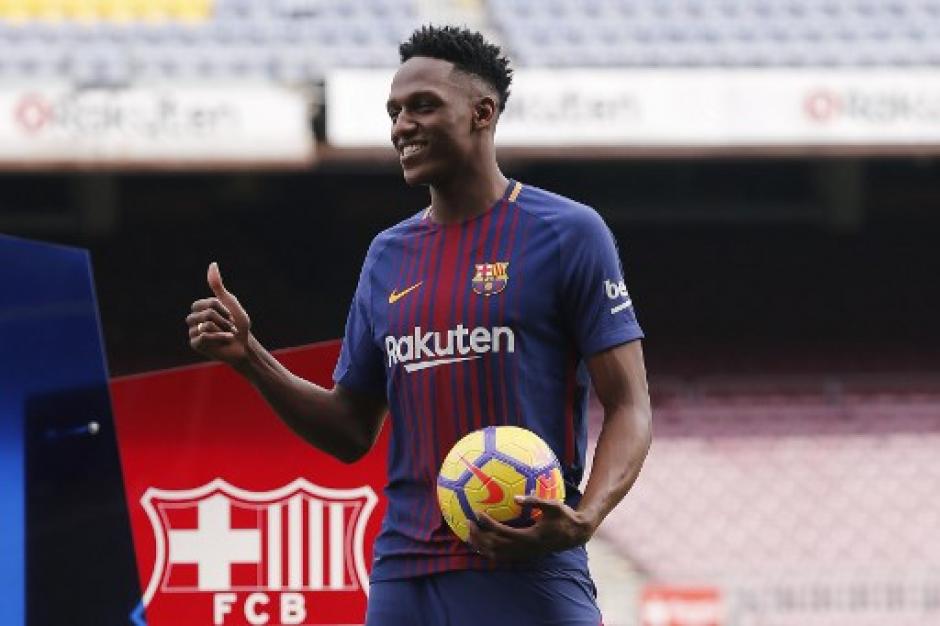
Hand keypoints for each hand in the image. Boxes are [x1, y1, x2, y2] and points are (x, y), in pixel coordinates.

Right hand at [187, 262, 251, 365]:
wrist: (245, 345)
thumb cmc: (238, 325)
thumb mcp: (229, 302)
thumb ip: (217, 285)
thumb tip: (212, 264)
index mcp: (200, 309)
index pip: (206, 303)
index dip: (221, 308)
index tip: (230, 316)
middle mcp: (194, 320)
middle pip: (205, 313)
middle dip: (223, 319)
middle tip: (231, 327)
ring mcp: (193, 332)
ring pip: (205, 324)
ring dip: (223, 329)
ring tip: (228, 334)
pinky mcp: (195, 344)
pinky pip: (205, 336)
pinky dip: (221, 337)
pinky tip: (226, 341)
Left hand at [466, 495, 594, 561]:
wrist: (575, 535)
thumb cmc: (564, 516)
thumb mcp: (553, 505)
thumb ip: (534, 501)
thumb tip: (515, 497)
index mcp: (530, 537)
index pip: (502, 532)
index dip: (488, 524)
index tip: (477, 513)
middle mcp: (525, 549)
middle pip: (495, 546)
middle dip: (479, 536)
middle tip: (468, 523)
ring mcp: (524, 554)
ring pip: (497, 554)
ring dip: (481, 546)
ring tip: (469, 534)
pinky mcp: (525, 555)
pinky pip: (503, 556)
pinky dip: (490, 550)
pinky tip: (483, 542)